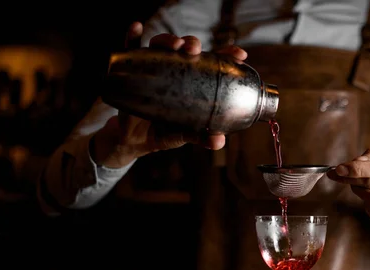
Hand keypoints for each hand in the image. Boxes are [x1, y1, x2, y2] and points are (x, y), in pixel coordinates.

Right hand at [92, 21, 248, 167]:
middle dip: (192, 44)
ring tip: (175, 45)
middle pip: (185, 49)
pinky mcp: (131, 71)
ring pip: (161, 45)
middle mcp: (175, 70)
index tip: (239, 55)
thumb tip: (218, 142)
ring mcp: (153, 68)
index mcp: (193, 82)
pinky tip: (136, 27)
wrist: (134, 140)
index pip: (212, 63)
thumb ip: (200, 136)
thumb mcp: (183, 134)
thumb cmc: (164, 132)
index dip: (226, 55)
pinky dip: (133, 36)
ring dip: (168, 40)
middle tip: (195, 50)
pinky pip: (130, 49)